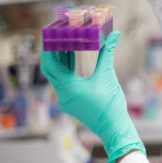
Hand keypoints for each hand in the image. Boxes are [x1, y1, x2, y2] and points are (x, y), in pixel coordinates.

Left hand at [40, 32, 144, 162]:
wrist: (113, 128)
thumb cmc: (111, 105)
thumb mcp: (108, 76)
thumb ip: (107, 53)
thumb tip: (114, 35)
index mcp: (69, 88)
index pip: (50, 64)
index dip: (47, 48)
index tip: (48, 34)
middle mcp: (63, 94)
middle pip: (50, 69)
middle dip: (51, 51)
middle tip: (53, 35)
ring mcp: (66, 99)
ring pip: (57, 75)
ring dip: (59, 59)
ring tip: (62, 41)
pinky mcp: (71, 102)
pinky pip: (63, 81)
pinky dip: (65, 68)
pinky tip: (70, 57)